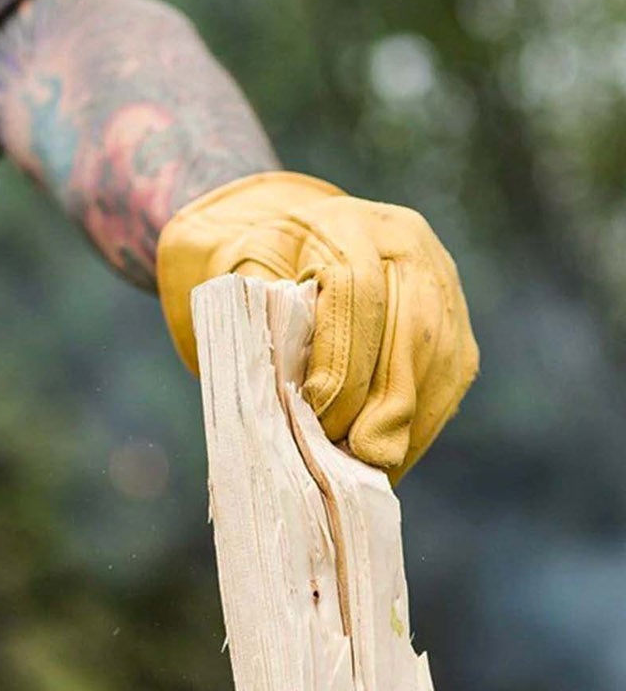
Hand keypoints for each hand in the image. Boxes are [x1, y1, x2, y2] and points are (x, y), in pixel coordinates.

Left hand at [155, 171, 477, 478]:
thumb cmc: (252, 272)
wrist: (287, 241)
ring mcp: (438, 274)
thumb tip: (298, 400)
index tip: (322, 415)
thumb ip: (258, 321)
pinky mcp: (453, 313)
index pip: (357, 291)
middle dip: (387, 400)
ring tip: (375, 465)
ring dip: (411, 417)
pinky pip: (452, 371)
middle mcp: (403, 241)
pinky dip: (425, 420)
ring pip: (441, 352)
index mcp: (344, 224)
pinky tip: (396, 457)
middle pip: (412, 325)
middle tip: (359, 454)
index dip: (344, 360)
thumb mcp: (236, 280)